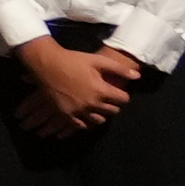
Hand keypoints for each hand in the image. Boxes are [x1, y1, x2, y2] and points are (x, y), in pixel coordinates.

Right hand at [24, 39, 142, 131]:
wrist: (47, 64)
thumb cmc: (73, 60)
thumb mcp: (97, 60)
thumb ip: (118, 69)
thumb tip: (138, 76)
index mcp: (101, 90)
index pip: (123, 99)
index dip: (123, 95)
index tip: (119, 92)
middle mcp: (92, 103)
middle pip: (112, 111)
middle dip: (114, 105)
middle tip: (110, 99)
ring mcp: (78, 110)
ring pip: (98, 120)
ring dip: (102, 115)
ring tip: (99, 108)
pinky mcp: (66, 113)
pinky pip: (81, 125)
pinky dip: (86, 122)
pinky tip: (86, 116)